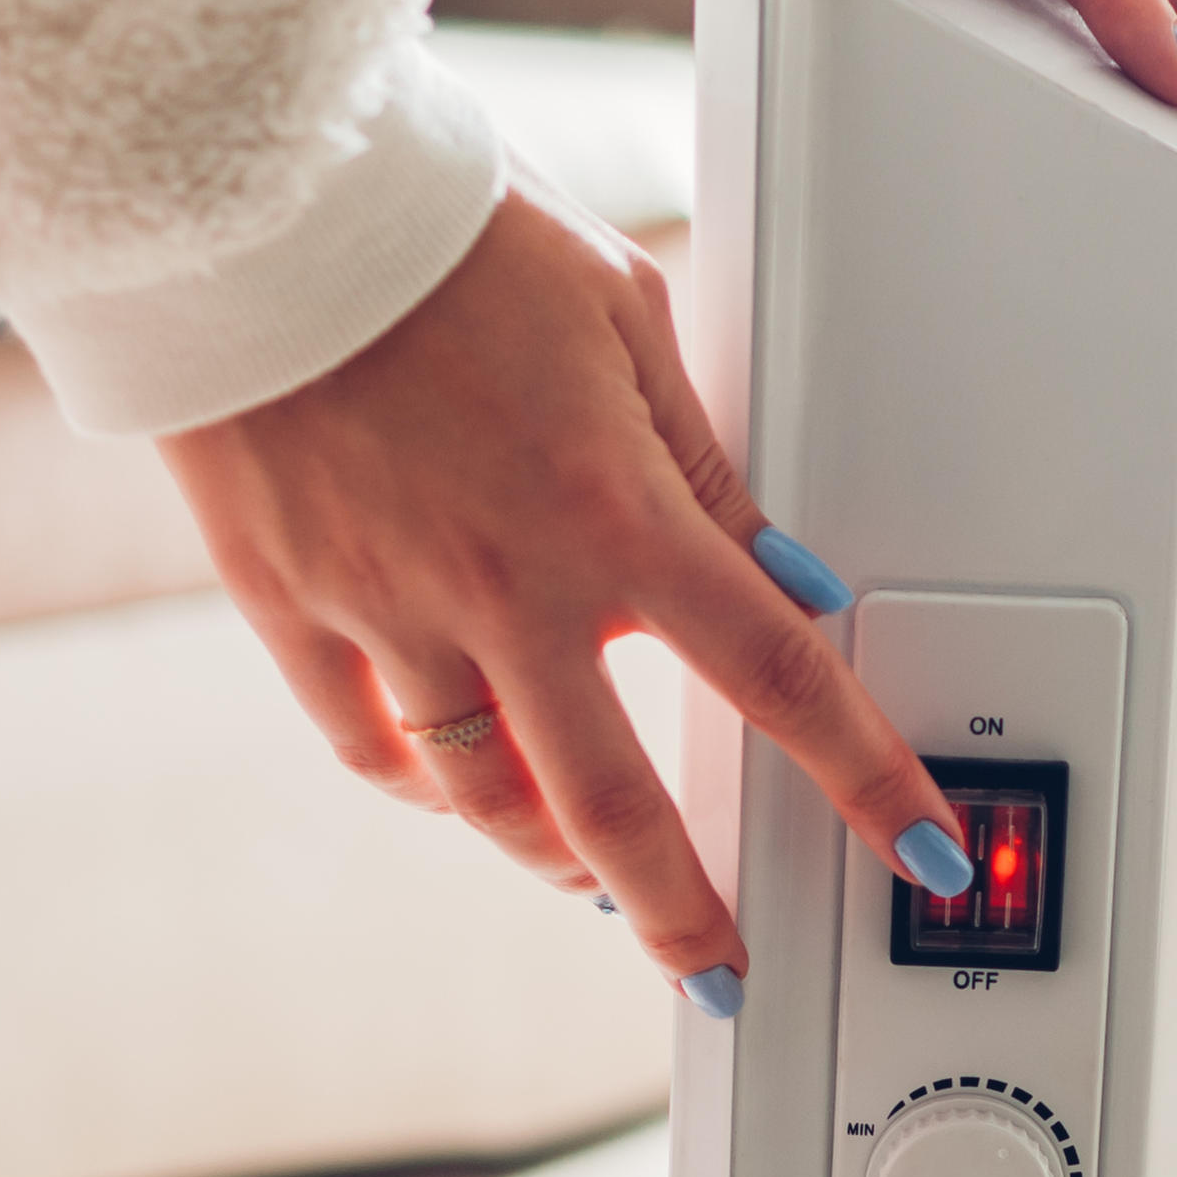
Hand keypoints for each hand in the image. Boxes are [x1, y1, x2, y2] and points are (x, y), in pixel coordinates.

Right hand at [155, 185, 968, 1006]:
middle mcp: (504, 587)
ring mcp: (390, 611)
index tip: (919, 849)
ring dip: (555, 860)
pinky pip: (369, 744)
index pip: (775, 675)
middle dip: (685, 912)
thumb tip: (775, 571)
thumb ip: (702, 463)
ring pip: (487, 798)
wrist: (257, 204)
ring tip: (597, 884)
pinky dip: (425, 784)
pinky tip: (459, 791)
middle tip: (723, 972)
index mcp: (611, 510)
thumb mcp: (625, 318)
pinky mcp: (293, 605)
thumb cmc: (450, 233)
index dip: (863, 777)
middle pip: (616, 807)